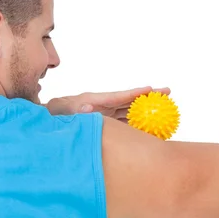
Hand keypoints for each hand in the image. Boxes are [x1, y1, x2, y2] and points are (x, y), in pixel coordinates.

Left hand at [45, 86, 170, 121]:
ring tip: (166, 108)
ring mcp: (107, 115)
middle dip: (149, 96)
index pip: (119, 97)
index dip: (135, 93)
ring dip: (147, 111)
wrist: (50, 119)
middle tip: (168, 93)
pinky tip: (151, 129)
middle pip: (131, 101)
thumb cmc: (55, 114)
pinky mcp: (106, 124)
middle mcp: (105, 106)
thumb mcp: (61, 109)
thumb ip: (73, 108)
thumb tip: (87, 106)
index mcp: (96, 100)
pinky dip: (138, 125)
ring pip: (131, 112)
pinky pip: (126, 124)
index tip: (150, 88)